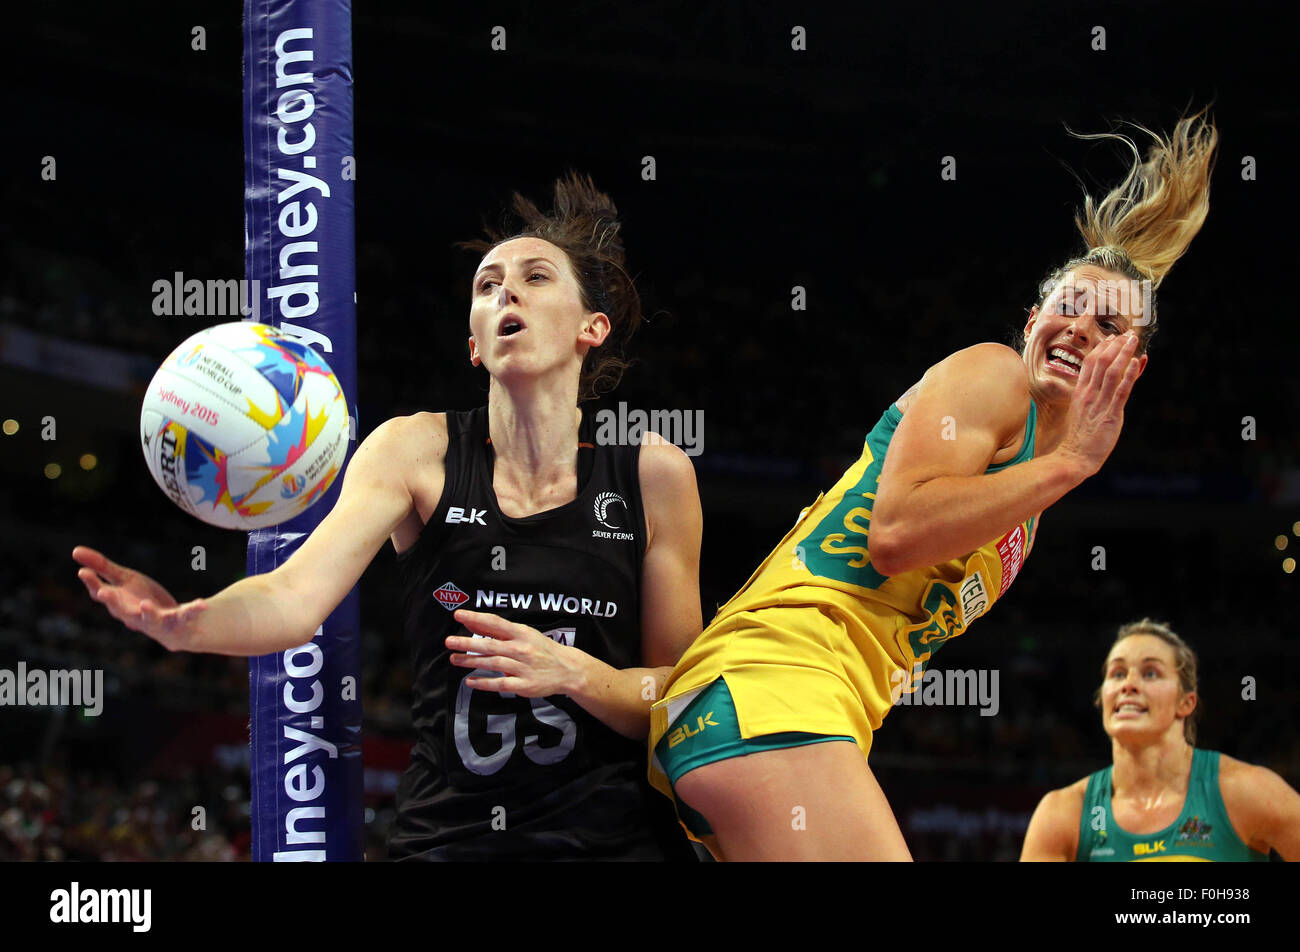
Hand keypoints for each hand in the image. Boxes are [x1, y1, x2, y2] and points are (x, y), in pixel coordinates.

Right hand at [72, 546, 205, 650]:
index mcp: (120, 605)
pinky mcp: (178, 622)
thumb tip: (74, 551)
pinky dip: (193, 610)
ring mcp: (157, 621)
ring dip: (148, 613)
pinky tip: (202, 603)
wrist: (175, 626)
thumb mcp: (125, 581)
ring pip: (151, 619)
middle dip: (113, 603)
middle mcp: (135, 616)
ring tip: (145, 604)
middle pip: (121, 611)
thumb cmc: (143, 601)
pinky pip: (186, 616)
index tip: (83, 572)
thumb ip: (103, 567)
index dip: (92, 585)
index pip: (102, 595)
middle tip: (104, 593)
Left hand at [447, 609, 586, 697]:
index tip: (459, 615)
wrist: (567, 669)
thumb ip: (501, 631)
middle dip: (468, 642)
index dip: (476, 618)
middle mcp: (521, 649)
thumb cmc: (542, 649)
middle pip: (490, 644)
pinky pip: (500, 684)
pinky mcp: (523, 685)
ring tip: (454, 659)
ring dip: (471, 661)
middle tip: (449, 641)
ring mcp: (522, 667)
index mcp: (521, 633)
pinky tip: (470, 681)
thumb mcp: (525, 634)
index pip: (495, 623)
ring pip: (492, 663)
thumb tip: (474, 623)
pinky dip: (484, 683)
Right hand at [1054, 332, 1144, 477]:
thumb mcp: (1082, 411)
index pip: (1090, 364)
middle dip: (1115, 346)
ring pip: (1111, 372)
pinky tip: (1135, 362)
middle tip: (1128, 334)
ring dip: (1123, 353)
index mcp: (1081, 392)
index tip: (1112, 338)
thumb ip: (1092, 396)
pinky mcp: (1110, 415)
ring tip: (1133, 340)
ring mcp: (1099, 404)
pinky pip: (1120, 392)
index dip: (1102, 349)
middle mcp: (1089, 395)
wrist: (1075, 456)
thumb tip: (1099, 386)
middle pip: (1101, 363)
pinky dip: (1128, 376)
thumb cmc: (1079, 437)